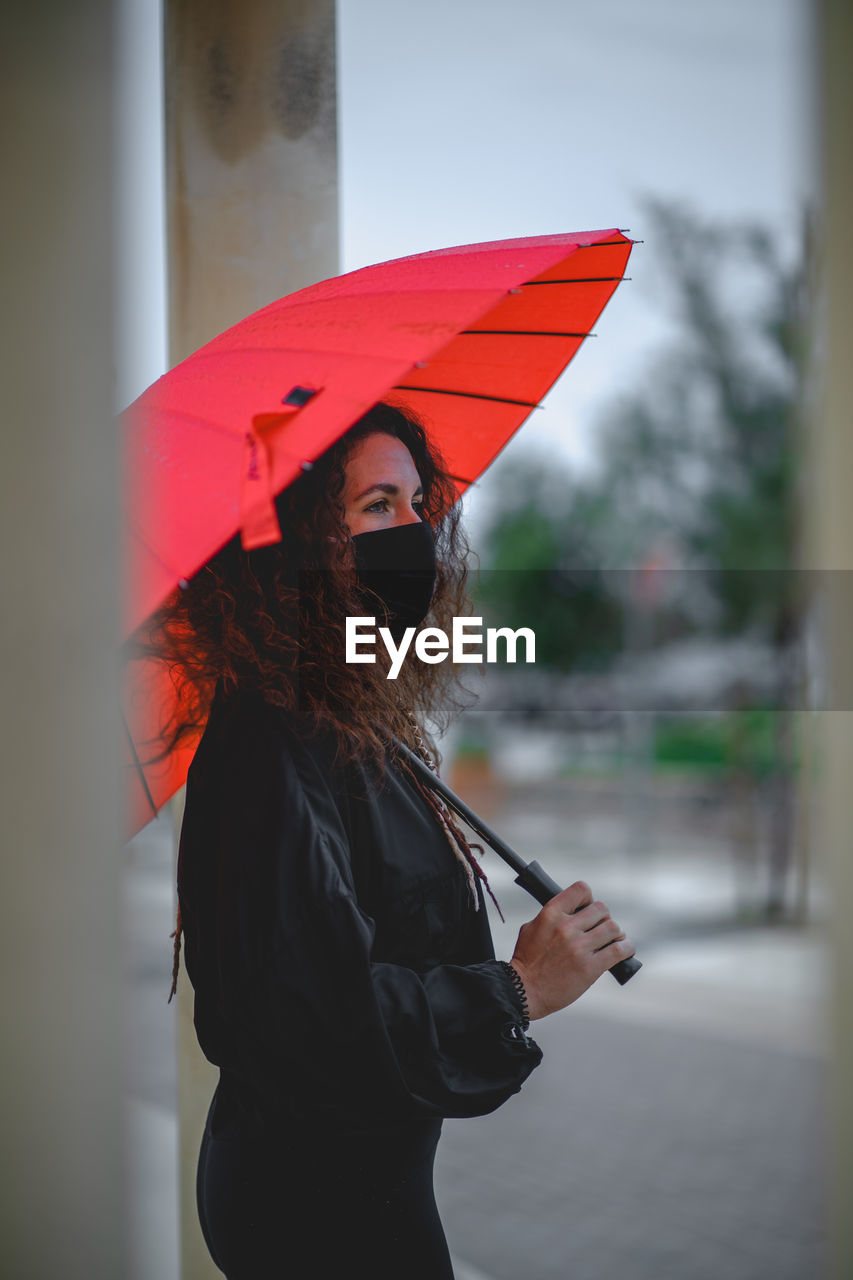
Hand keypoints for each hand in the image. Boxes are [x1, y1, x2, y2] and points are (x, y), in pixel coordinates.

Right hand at [509, 880, 634, 1020]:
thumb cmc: (526, 961)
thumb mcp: (531, 928)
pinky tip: (625, 949)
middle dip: (603, 918)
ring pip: (613, 928)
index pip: (581, 890)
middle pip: (601, 909)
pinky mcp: (590, 968)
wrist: (525, 992)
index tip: (587, 908)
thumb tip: (571, 910)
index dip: (588, 897)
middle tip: (600, 929)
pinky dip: (627, 948)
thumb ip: (551, 916)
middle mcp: (566, 928)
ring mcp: (579, 948)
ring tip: (614, 940)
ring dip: (616, 933)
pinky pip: (619, 950)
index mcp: (550, 914)